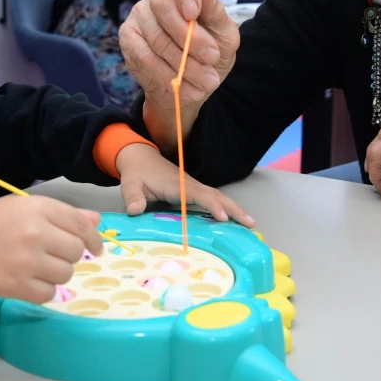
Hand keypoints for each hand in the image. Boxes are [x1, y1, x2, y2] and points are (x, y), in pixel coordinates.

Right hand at [0, 195, 103, 303]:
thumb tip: (96, 222)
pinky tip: (30, 280)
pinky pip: (49, 293)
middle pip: (76, 251)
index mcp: (39, 209)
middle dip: (70, 255)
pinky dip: (43, 290)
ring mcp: (26, 261)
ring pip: (66, 274)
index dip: (94, 239)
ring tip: (38, 266)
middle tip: (53, 254)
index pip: (82, 226)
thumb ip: (63, 215)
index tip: (96, 248)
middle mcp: (35, 233)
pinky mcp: (17, 286)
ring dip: (57, 273)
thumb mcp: (26, 208)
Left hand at [116, 143, 254, 226]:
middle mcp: (190, 185)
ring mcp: (193, 187)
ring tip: (250, 223)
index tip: (224, 217)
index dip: (212, 205)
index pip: (198, 195)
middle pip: (216, 195)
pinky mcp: (193, 190)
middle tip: (250, 224)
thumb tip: (135, 210)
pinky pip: (212, 199)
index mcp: (177, 184)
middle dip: (234, 208)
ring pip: (218, 197)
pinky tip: (234, 218)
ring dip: (234, 208)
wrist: (140, 156)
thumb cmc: (136, 172)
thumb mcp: (130, 184)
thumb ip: (132, 197)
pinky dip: (226, 207)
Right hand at [120, 0, 239, 150]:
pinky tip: (185, 87)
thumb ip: (215, 11)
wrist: (193, 85)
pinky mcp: (128, 36)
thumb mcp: (225, 36)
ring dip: (184, 63)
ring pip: (156, 35)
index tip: (194, 12)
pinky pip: (143, 55)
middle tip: (212, 57)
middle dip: (190, 37)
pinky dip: (166, 74)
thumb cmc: (212, 53)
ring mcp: (140, 13)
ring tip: (206, 81)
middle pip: (163, 2)